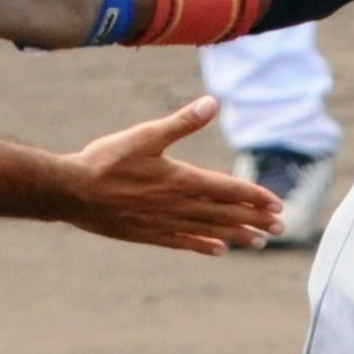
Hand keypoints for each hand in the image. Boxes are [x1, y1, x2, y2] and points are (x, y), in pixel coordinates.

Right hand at [55, 96, 283, 253]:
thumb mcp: (146, 135)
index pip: (227, 189)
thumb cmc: (107, 160)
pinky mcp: (148, 234)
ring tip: (260, 241)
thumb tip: (211, 103)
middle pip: (224, 213)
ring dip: (236, 235)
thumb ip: (182, 122)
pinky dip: (203, 245)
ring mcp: (163, 222)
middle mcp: (177, 205)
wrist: (72, 191)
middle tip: (281, 227)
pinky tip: (218, 250)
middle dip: (254, 219)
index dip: (254, 197)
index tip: (277, 204)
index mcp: (181, 179)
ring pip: (208, 231)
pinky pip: (183, 242)